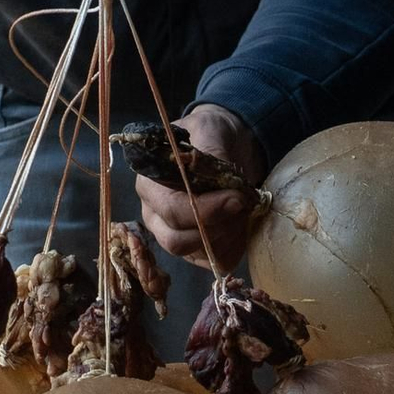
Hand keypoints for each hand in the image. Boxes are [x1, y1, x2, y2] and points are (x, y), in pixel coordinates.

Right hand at [136, 105, 266, 270]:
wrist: (224, 144)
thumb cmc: (210, 135)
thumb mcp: (209, 131)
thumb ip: (212, 157)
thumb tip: (226, 191)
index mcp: (150, 185)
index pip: (171, 210)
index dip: (206, 211)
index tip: (237, 197)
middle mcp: (154, 216)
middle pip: (177, 242)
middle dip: (218, 226)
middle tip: (242, 204)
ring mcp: (171, 236)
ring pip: (198, 254)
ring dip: (229, 235)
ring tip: (243, 208)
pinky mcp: (193, 250)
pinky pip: (215, 261)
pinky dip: (235, 246)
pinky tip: (241, 224)